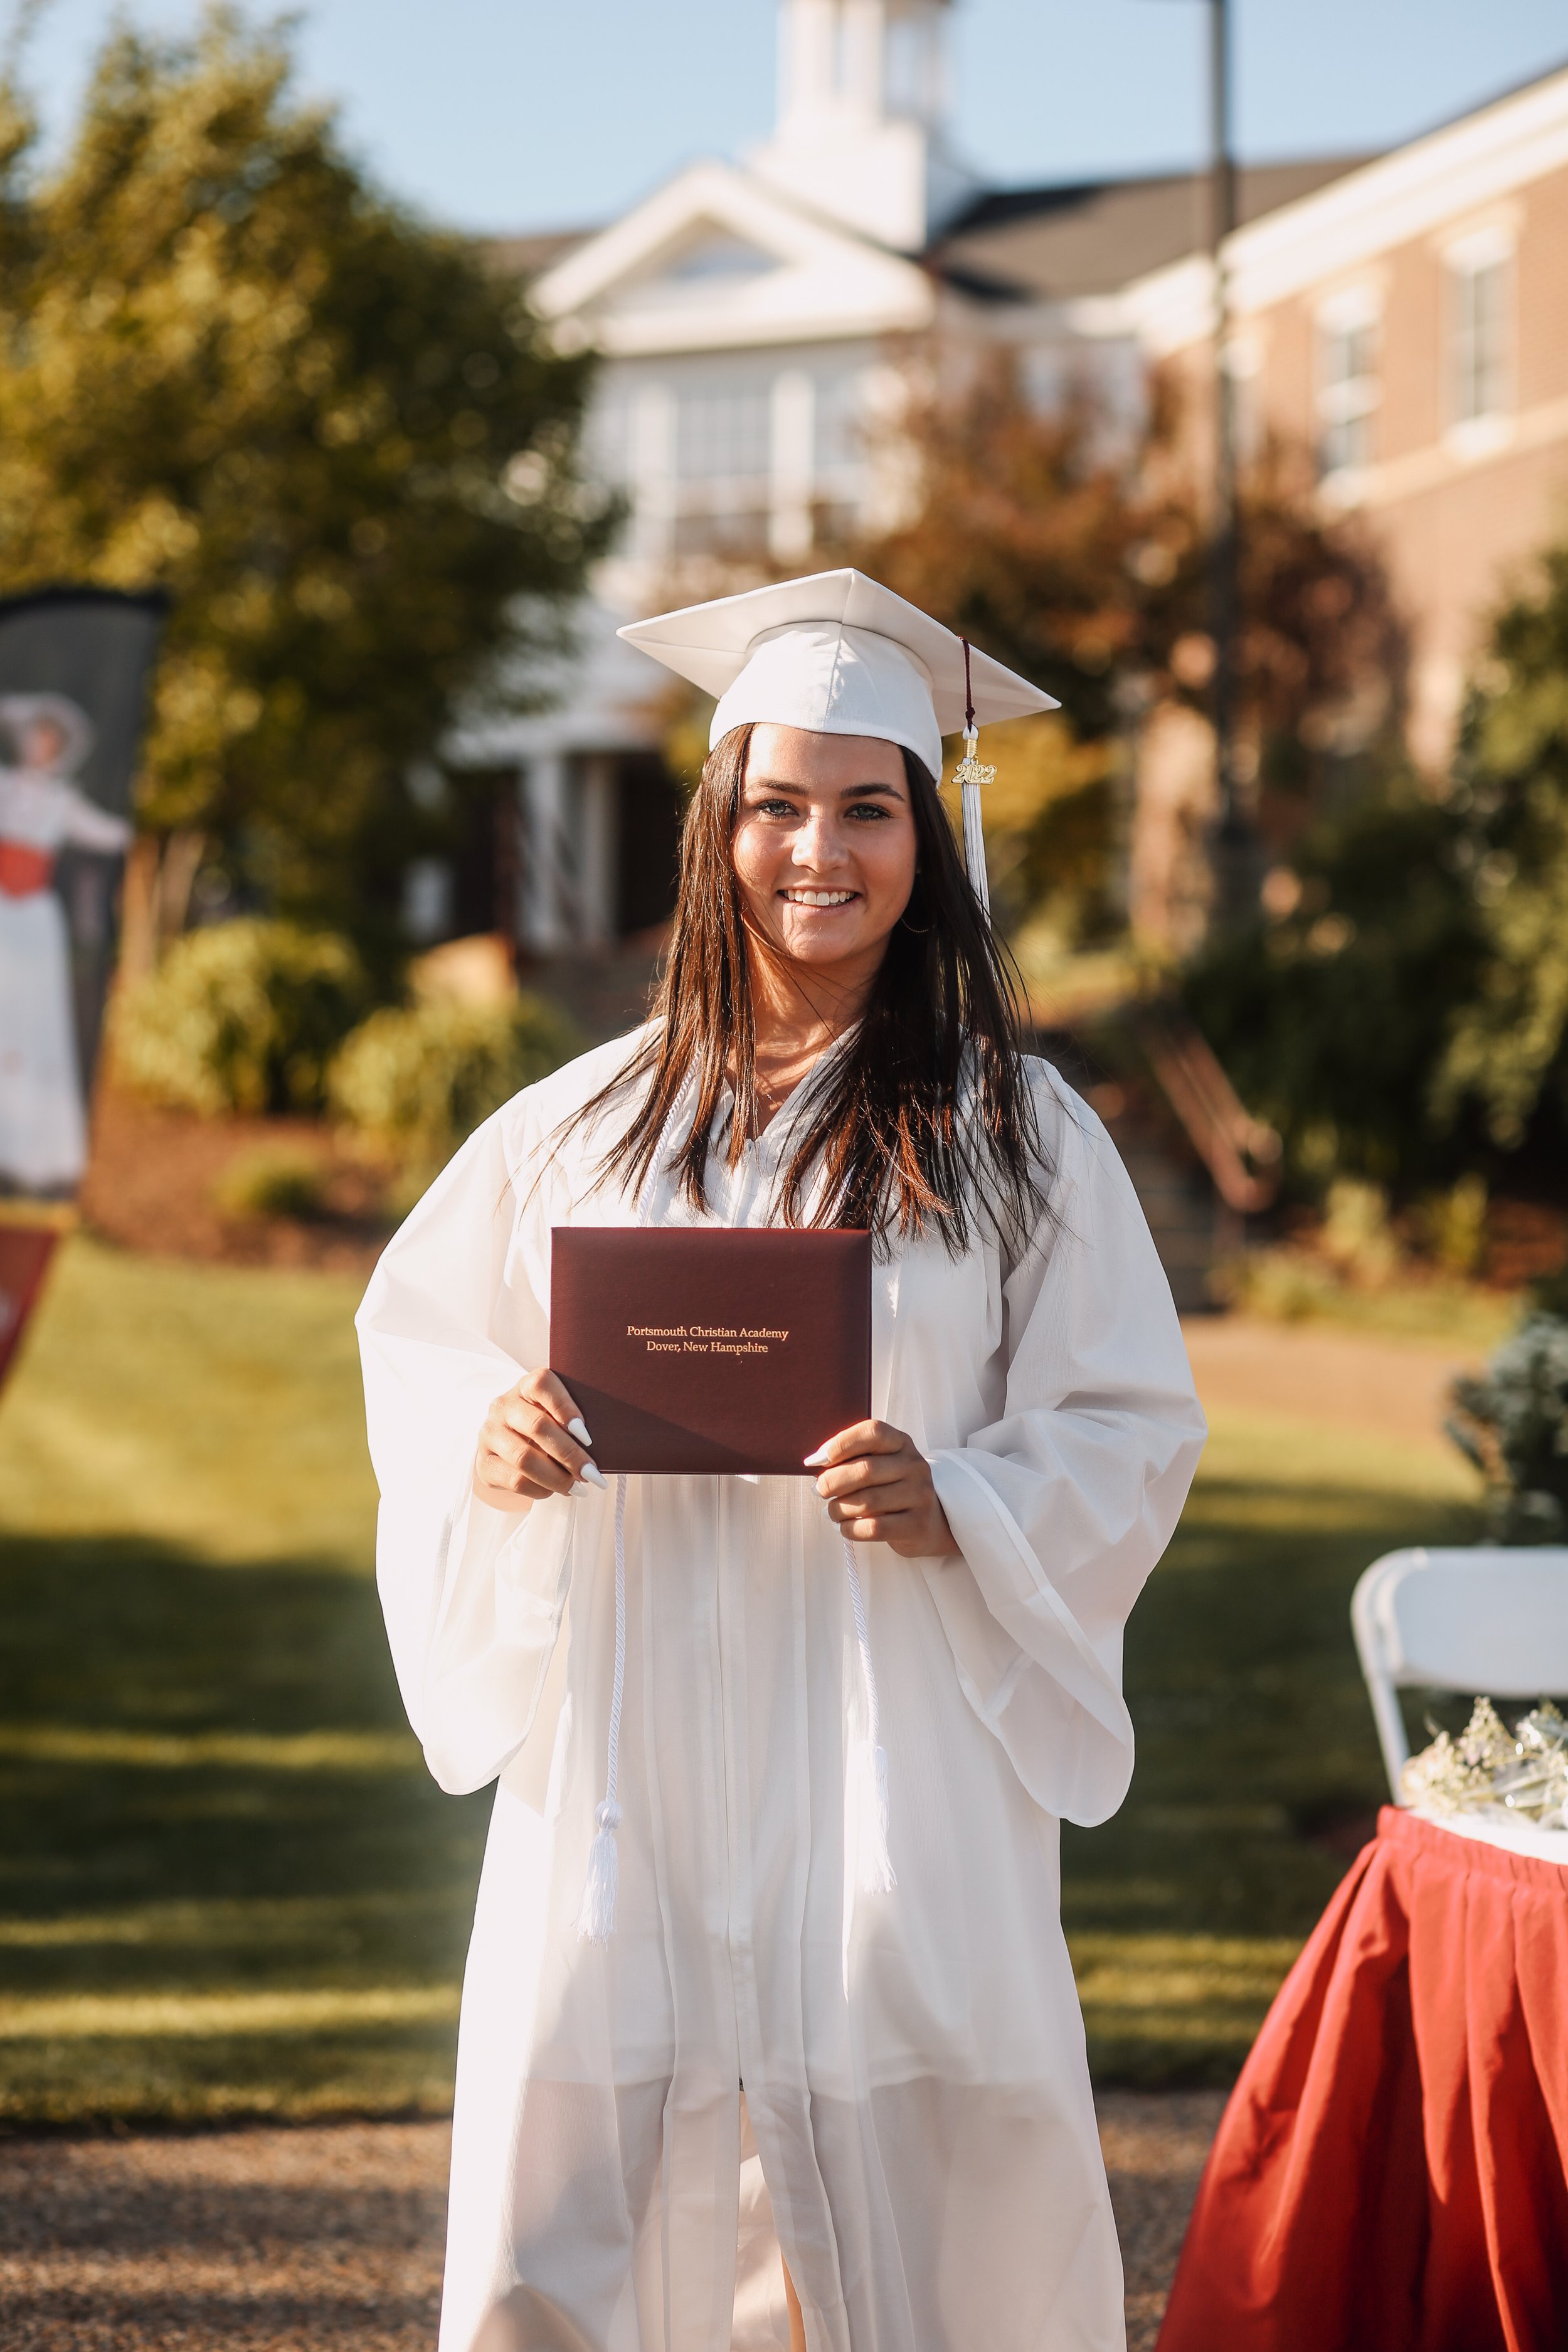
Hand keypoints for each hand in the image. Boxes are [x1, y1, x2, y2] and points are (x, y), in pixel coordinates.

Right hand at [474, 1369, 603, 1511]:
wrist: (506, 1447)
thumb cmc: (544, 1427)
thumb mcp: (555, 1415)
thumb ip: (573, 1421)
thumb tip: (603, 1445)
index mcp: (525, 1386)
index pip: (542, 1385)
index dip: (566, 1408)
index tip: (587, 1435)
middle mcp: (503, 1406)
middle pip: (537, 1427)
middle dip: (570, 1454)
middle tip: (592, 1473)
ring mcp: (490, 1434)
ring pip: (525, 1458)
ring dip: (557, 1477)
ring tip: (579, 1488)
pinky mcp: (484, 1463)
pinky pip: (516, 1480)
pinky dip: (541, 1489)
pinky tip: (556, 1491)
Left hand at [808, 1420, 953, 1558]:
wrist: (929, 1521)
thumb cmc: (891, 1489)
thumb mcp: (878, 1465)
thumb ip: (850, 1458)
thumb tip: (815, 1461)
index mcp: (901, 1443)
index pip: (872, 1432)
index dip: (842, 1443)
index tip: (819, 1459)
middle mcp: (915, 1466)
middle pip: (865, 1470)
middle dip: (832, 1482)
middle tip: (819, 1490)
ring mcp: (919, 1495)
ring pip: (867, 1501)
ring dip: (839, 1508)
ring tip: (832, 1511)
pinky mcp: (917, 1525)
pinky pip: (874, 1528)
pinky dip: (850, 1529)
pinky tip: (844, 1526)